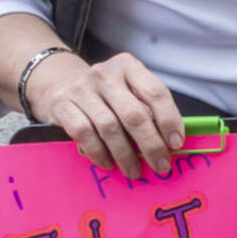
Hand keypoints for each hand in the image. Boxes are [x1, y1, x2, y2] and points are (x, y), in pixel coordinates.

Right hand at [26, 51, 184, 178]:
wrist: (60, 84)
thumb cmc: (105, 94)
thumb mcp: (127, 90)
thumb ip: (147, 108)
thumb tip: (170, 143)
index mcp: (128, 66)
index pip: (155, 92)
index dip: (169, 120)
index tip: (176, 143)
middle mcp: (105, 74)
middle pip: (134, 114)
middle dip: (151, 144)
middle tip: (161, 166)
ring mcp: (81, 88)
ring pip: (110, 127)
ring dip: (125, 154)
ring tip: (134, 171)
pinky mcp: (62, 104)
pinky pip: (84, 133)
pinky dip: (98, 152)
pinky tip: (108, 163)